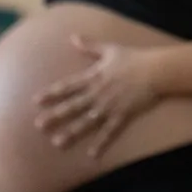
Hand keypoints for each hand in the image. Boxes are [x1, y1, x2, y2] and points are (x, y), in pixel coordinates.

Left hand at [33, 35, 162, 157]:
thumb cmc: (134, 58)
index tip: (36, 101)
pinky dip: (101, 143)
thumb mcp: (110, 49)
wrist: (156, 70)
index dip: (51, 94)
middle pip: (72, 106)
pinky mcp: (122, 115)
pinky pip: (109, 132)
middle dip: (55, 116)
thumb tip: (73, 37)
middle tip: (39, 125)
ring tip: (58, 142)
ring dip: (72, 132)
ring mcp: (109, 105)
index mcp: (93, 76)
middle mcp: (98, 92)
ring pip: (87, 121)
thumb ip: (90, 46)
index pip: (67, 86)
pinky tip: (91, 154)